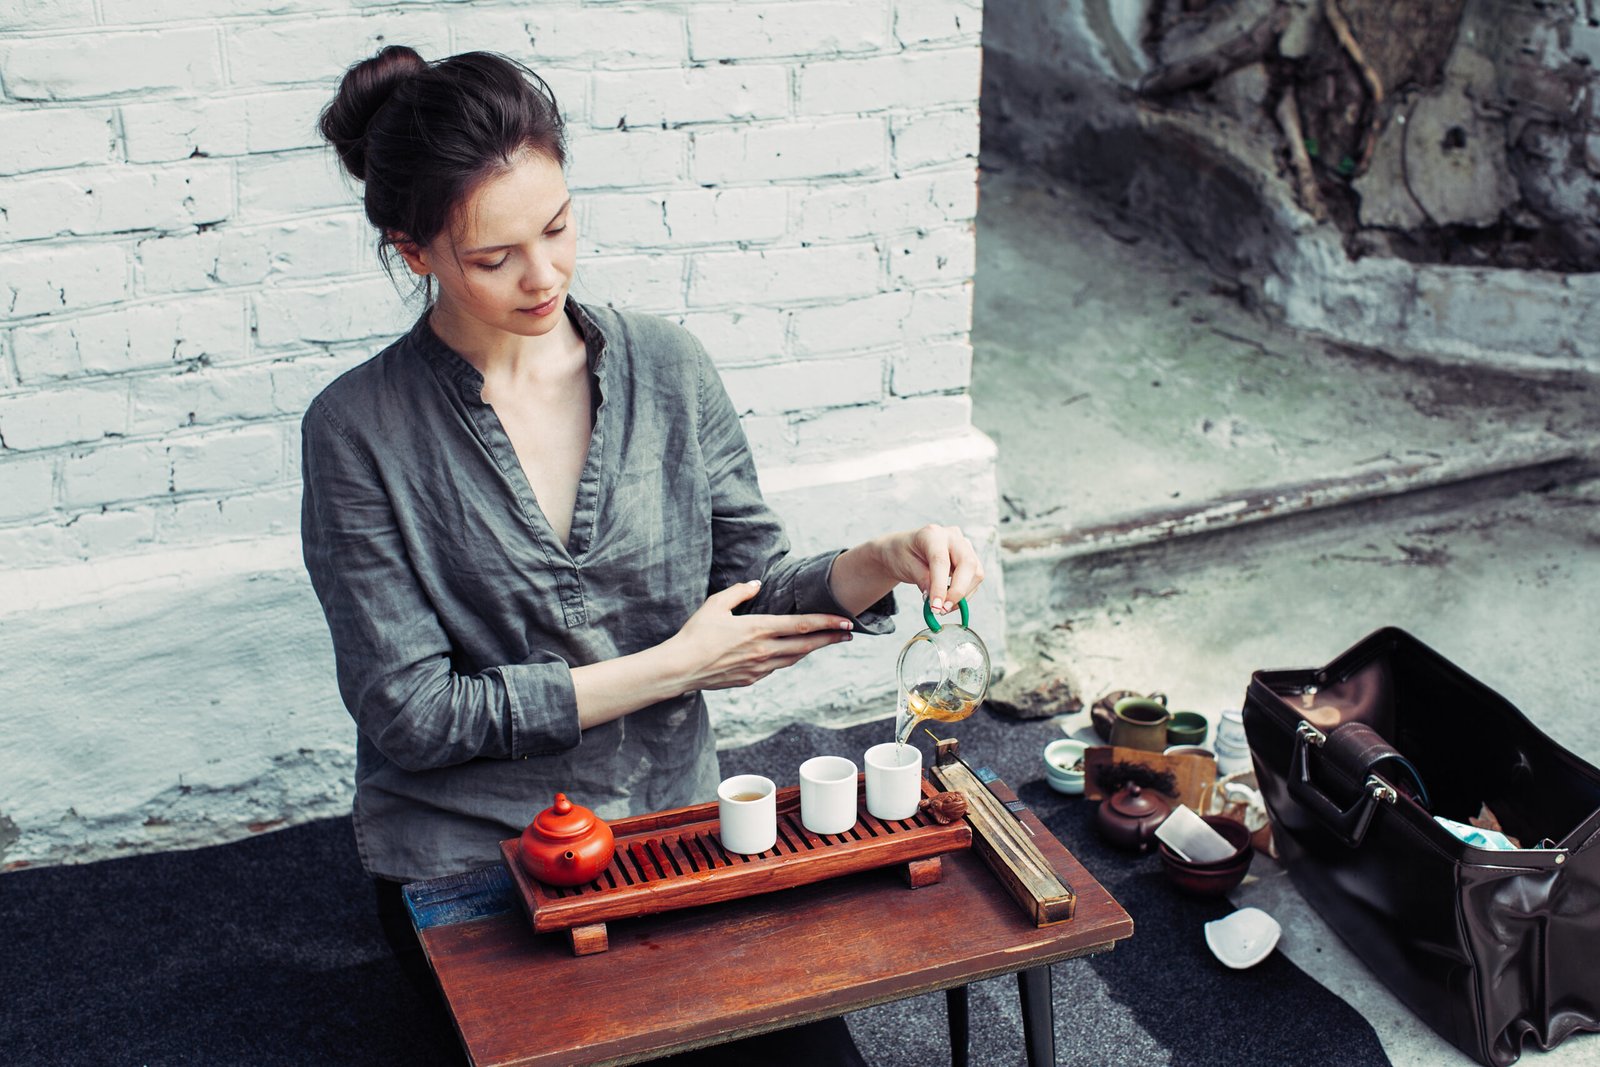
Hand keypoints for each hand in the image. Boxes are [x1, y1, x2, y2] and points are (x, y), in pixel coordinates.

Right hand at [667, 581, 854, 691]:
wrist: (680, 668)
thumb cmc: (695, 634)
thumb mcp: (715, 604)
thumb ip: (740, 592)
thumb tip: (757, 584)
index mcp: (759, 628)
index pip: (802, 625)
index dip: (827, 623)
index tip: (846, 623)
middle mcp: (764, 650)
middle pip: (806, 644)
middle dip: (830, 638)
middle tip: (848, 634)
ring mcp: (759, 668)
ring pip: (794, 658)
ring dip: (812, 649)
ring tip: (827, 641)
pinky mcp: (751, 679)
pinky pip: (777, 667)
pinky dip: (789, 658)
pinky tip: (793, 652)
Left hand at [874, 524, 984, 614]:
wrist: (905, 549)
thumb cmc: (902, 554)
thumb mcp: (906, 566)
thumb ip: (922, 580)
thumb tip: (937, 600)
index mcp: (932, 534)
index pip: (941, 561)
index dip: (940, 587)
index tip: (936, 607)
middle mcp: (952, 536)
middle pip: (967, 564)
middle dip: (958, 591)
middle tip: (943, 609)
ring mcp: (964, 545)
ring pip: (976, 572)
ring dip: (963, 595)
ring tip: (943, 606)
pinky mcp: (970, 557)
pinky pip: (975, 578)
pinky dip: (964, 593)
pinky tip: (949, 600)